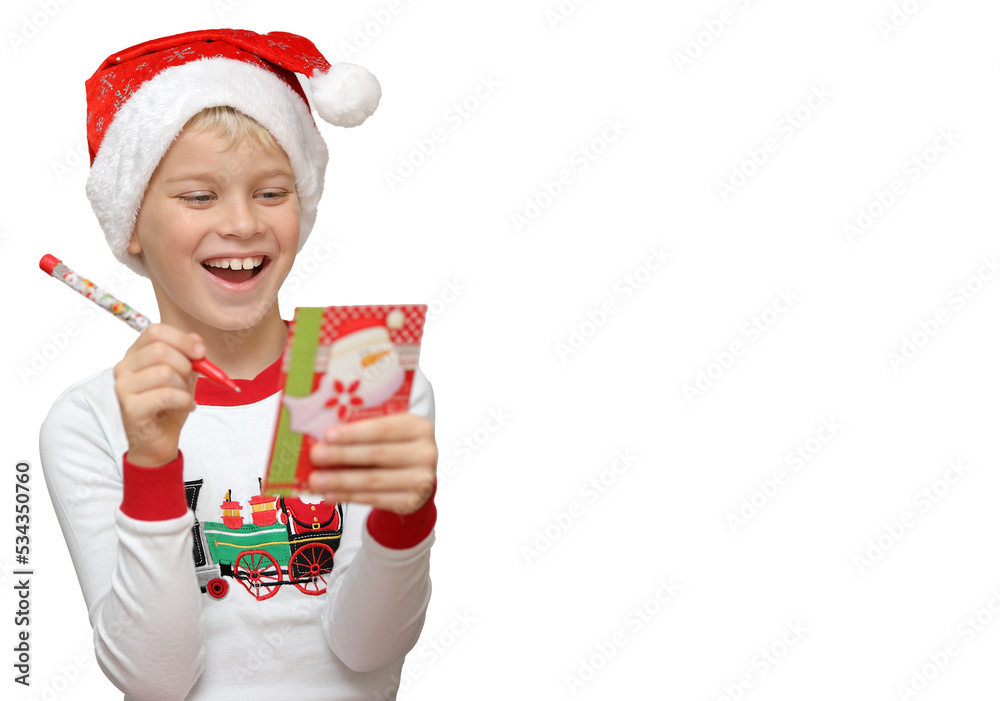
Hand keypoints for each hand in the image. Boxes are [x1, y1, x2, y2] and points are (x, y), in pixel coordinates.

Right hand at [114, 324, 204, 466]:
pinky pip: (166, 396)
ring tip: (185, 396)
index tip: (200, 352)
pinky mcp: (130, 408)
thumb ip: (190, 356)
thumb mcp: (185, 376)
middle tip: (190, 381)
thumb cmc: (169, 406)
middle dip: (186, 365)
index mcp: (135, 354)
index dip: (182, 339)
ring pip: (164, 372)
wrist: (159, 441)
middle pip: (160, 350)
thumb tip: (197, 340)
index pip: (155, 331)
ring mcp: (123, 388)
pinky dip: (184, 401)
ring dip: (184, 386)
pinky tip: (187, 407)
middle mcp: (124, 368)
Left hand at [307, 413, 436, 514]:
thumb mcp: (387, 433)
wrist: (415, 476)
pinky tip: (331, 494)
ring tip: (316, 480)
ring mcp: (422, 480)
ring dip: (341, 480)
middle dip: (343, 456)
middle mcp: (426, 453)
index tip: (327, 435)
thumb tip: (324, 438)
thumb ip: (363, 431)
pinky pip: (375, 499)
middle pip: (378, 455)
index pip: (384, 429)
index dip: (355, 433)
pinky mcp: (412, 502)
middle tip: (316, 456)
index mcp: (419, 427)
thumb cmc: (393, 447)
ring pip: (374, 480)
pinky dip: (349, 497)